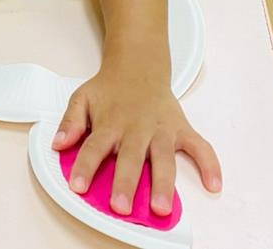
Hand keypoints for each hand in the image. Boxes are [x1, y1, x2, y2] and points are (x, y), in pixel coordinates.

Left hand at [52, 68, 221, 215]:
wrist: (138, 66)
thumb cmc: (110, 89)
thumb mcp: (82, 99)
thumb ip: (70, 122)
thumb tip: (58, 143)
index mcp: (110, 123)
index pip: (94, 146)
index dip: (85, 166)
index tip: (77, 186)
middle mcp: (136, 128)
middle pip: (130, 158)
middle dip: (126, 182)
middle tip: (121, 206)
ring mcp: (161, 130)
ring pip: (164, 158)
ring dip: (163, 183)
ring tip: (161, 207)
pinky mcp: (181, 129)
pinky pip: (200, 147)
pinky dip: (210, 165)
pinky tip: (214, 185)